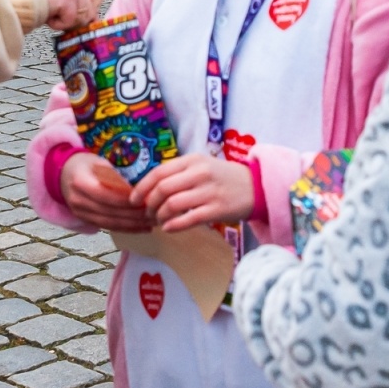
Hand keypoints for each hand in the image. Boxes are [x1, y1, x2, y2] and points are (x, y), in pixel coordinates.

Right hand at [37, 0, 107, 30]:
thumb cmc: (32, 2)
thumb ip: (75, 4)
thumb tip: (91, 21)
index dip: (93, 8)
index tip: (84, 18)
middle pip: (92, 10)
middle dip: (78, 21)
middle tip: (62, 20)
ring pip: (83, 17)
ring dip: (67, 23)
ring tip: (53, 16)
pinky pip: (71, 21)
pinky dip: (59, 24)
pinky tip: (49, 18)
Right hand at [61, 152, 150, 232]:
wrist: (62, 174)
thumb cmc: (85, 164)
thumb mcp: (99, 162)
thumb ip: (115, 176)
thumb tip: (139, 189)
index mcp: (80, 182)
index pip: (107, 195)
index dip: (127, 201)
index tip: (147, 200)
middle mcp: (78, 200)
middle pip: (110, 212)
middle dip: (134, 215)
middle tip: (155, 213)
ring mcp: (80, 213)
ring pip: (110, 223)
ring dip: (132, 225)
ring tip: (152, 222)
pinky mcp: (85, 220)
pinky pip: (108, 227)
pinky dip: (125, 228)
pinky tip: (141, 227)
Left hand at [130, 154, 254, 232]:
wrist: (254, 186)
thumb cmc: (222, 177)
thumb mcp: (201, 165)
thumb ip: (178, 172)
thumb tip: (149, 187)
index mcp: (192, 160)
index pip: (158, 172)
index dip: (141, 187)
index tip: (134, 199)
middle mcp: (199, 173)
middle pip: (162, 189)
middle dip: (149, 204)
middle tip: (147, 212)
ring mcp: (209, 191)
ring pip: (173, 205)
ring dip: (160, 216)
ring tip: (158, 221)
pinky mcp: (217, 209)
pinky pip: (188, 219)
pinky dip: (173, 225)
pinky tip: (168, 228)